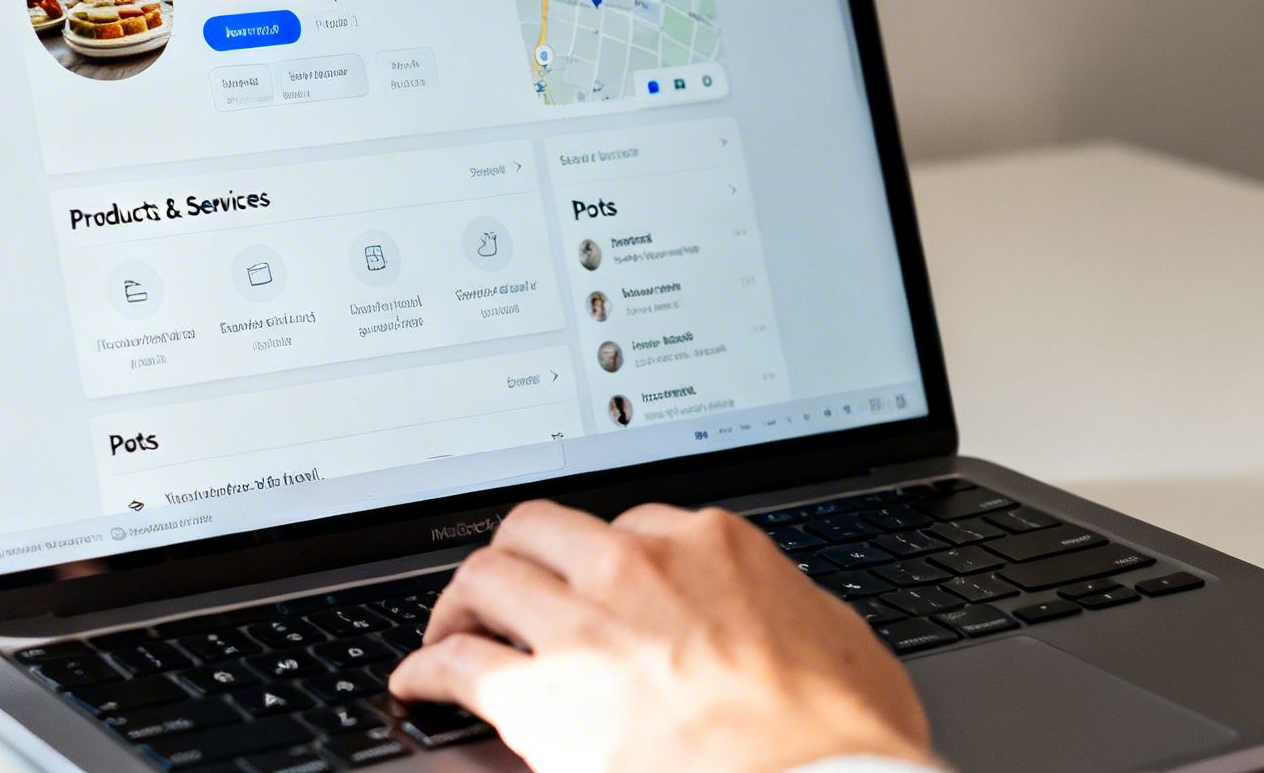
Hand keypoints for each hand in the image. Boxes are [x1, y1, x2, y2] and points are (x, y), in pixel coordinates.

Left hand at [389, 499, 935, 772]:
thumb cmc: (845, 741)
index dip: (603, 561)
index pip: (631, 523)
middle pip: (540, 529)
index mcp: (712, 545)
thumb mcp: (841, 641)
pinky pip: (454, 662)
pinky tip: (418, 684)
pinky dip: (424, 669)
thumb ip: (790, 607)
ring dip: (461, 603)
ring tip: (451, 630)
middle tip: (504, 591)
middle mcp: (638, 566)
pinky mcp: (541, 695)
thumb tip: (779, 611)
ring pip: (486, 576)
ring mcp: (586, 625)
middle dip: (517, 558)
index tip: (591, 584)